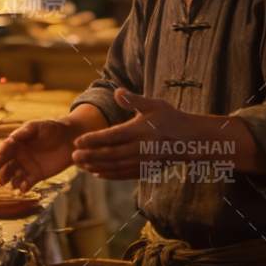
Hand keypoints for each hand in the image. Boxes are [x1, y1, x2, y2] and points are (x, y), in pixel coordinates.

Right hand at [0, 119, 78, 191]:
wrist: (70, 138)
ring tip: (10, 184)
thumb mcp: (38, 127)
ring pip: (14, 177)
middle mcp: (20, 156)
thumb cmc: (52, 128)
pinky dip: (23, 187)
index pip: (3, 152)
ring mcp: (28, 166)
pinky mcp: (37, 175)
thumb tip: (10, 139)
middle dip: (1, 173)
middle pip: (5, 166)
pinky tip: (23, 188)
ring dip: (10, 181)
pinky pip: (27, 183)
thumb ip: (24, 132)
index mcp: (17, 143)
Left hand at [70, 88, 202, 179]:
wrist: (191, 140)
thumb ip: (133, 100)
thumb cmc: (170, 118)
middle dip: (90, 156)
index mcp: (140, 131)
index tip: (77, 142)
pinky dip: (109, 174)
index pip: (112, 136)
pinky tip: (96, 173)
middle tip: (73, 157)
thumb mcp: (154, 105)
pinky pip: (124, 174)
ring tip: (80, 166)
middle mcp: (141, 149)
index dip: (93, 140)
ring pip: (115, 167)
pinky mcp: (146, 170)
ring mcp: (144, 162)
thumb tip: (116, 91)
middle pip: (110, 154)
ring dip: (96, 167)